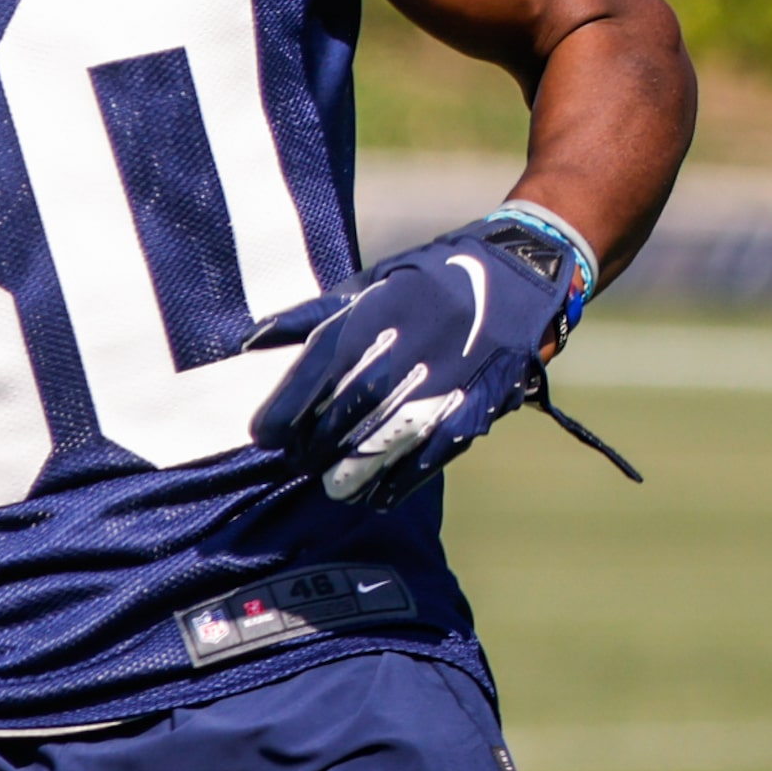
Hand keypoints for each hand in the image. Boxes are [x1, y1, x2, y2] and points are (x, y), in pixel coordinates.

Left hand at [248, 211, 637, 507]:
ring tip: (332, 486)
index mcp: (377, 311)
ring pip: (389, 435)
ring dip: (355, 468)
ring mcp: (445, 376)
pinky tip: (380, 495)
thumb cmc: (431, 279)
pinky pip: (435, 450)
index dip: (286, 406)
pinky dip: (405, 478)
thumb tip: (253, 341)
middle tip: (299, 460)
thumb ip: (313, 316)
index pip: (318, 366)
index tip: (263, 434)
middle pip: (349, 407)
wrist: (518, 274)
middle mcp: (408, 345)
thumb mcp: (371, 283)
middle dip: (317, 441)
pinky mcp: (477, 402)